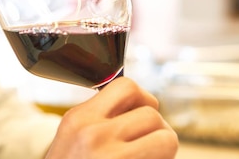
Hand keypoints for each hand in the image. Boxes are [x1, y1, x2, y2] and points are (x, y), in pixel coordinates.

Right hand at [45, 77, 178, 158]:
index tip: (142, 115)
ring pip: (166, 138)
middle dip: (157, 128)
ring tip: (150, 158)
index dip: (144, 99)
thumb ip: (99, 117)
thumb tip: (142, 103)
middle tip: (148, 145)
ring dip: (164, 149)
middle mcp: (94, 136)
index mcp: (79, 119)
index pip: (127, 86)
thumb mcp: (71, 136)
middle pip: (152, 113)